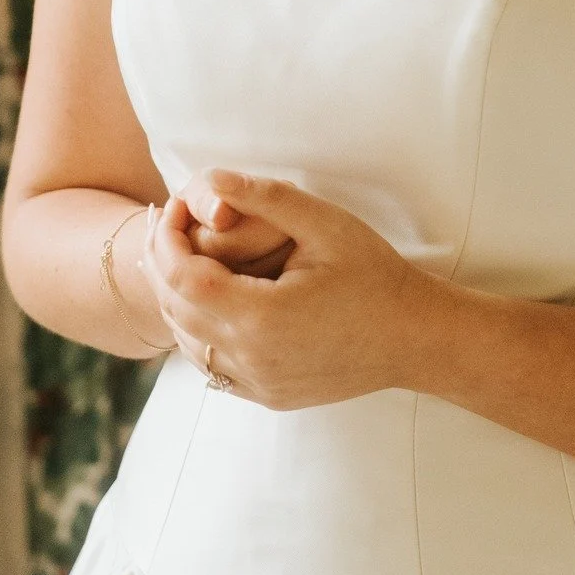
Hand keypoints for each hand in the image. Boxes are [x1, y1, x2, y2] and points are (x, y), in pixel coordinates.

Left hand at [139, 175, 440, 409]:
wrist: (413, 336)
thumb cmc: (374, 274)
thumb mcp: (326, 224)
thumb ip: (268, 198)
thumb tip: (214, 179)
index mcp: (262, 317)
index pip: (183, 277)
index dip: (166, 239)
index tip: (172, 206)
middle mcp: (251, 359)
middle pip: (176, 310)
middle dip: (162, 262)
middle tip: (165, 221)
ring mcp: (258, 383)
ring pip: (188, 342)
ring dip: (176, 298)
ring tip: (178, 253)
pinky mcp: (267, 396)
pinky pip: (211, 365)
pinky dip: (198, 330)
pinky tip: (207, 298)